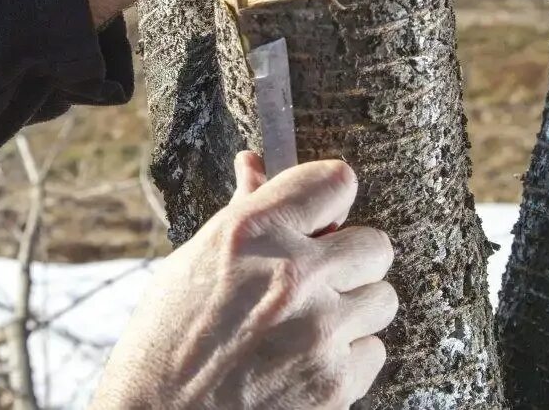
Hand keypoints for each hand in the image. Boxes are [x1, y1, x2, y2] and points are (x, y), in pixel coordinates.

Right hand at [92, 154, 396, 409]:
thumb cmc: (166, 339)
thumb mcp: (194, 263)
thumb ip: (243, 213)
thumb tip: (255, 164)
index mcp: (251, 232)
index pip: (336, 181)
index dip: (330, 199)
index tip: (321, 215)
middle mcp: (292, 274)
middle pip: (375, 245)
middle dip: (349, 261)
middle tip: (315, 280)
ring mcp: (318, 331)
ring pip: (382, 299)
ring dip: (352, 311)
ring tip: (306, 325)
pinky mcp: (334, 383)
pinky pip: (373, 352)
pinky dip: (347, 359)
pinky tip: (304, 363)